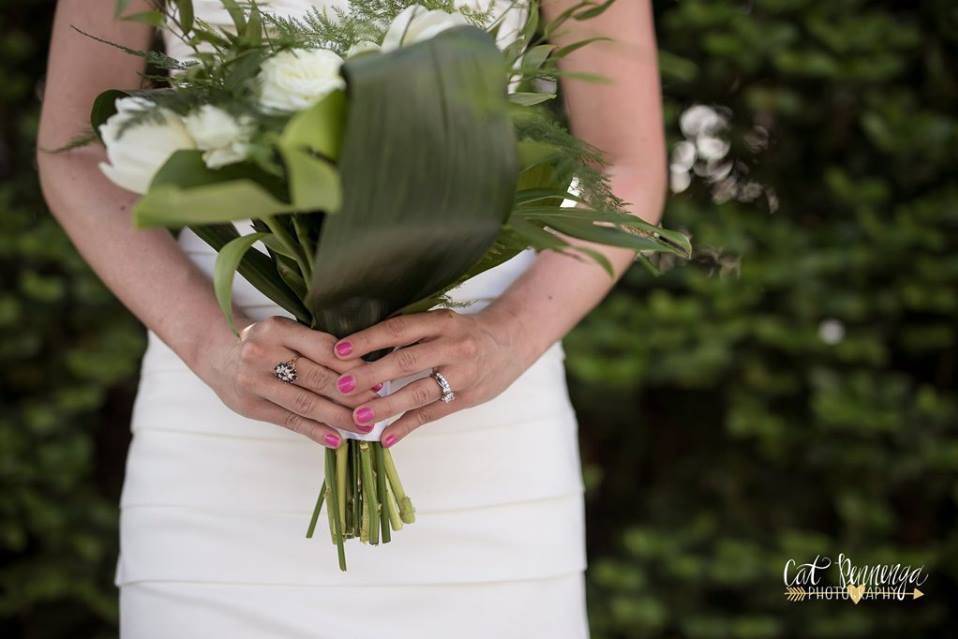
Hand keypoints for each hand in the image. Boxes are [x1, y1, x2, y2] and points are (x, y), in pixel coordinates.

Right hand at [200, 316, 381, 447]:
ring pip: (305, 402)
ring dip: (338, 416)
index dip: (353, 366)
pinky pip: (290, 420)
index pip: (324, 348)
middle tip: (378, 405)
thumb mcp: (287, 332)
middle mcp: (262, 353)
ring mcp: (255, 382)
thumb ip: (317, 346)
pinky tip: (336, 438)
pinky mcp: (252, 406)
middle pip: (316, 377)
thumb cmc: (265, 343)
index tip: (378, 378)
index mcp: (277, 329)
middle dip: (352, 394)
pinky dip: (315, 431)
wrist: (217, 355)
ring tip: (363, 426)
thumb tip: (364, 368)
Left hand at [330, 308, 530, 446]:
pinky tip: (387, 437)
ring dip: (387, 406)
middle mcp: (452, 347)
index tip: (339, 350)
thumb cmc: (467, 331)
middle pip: (407, 361)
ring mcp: (460, 374)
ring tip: (360, 417)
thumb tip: (364, 346)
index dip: (368, 340)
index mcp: (441, 323)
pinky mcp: (465, 397)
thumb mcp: (442, 322)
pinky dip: (408, 426)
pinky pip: (432, 414)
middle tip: (342, 386)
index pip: (399, 329)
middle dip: (371, 375)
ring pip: (419, 392)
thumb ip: (412, 333)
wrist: (512, 341)